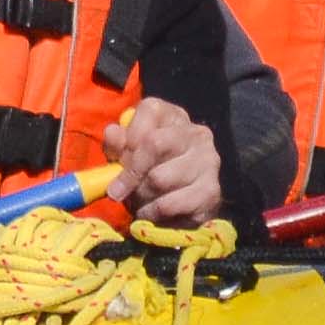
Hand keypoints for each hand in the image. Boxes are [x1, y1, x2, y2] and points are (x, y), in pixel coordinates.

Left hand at [110, 101, 223, 223]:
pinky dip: (152, 213)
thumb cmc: (149, 171)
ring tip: (138, 202)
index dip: (128, 137)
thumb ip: (117, 141)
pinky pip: (169, 204)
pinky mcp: (211, 192)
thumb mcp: (127, 152)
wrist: (182, 207)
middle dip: (131, 171)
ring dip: (140, 196)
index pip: (150, 111)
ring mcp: (208, 162)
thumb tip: (113, 133)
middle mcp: (197, 134)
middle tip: (120, 190)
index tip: (118, 159)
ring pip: (159, 178)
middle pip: (155, 143)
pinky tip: (151, 213)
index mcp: (174, 116)